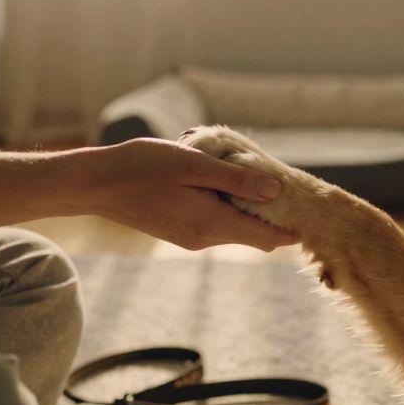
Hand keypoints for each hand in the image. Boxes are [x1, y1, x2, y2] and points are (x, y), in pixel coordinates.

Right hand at [78, 138, 297, 251]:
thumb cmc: (142, 167)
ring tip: (247, 172)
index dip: (291, 226)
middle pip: (254, 235)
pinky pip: (215, 223)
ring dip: (245, 206)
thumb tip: (277, 192)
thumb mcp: (193, 166)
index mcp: (212, 223)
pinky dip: (226, 206)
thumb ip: (236, 180)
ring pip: (234, 227)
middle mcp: (204, 238)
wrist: (96, 184)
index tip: (307, 206)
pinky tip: (218, 180)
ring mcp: (190, 238)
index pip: (267, 238)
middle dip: (272, 214)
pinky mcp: (179, 231)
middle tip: (281, 179)